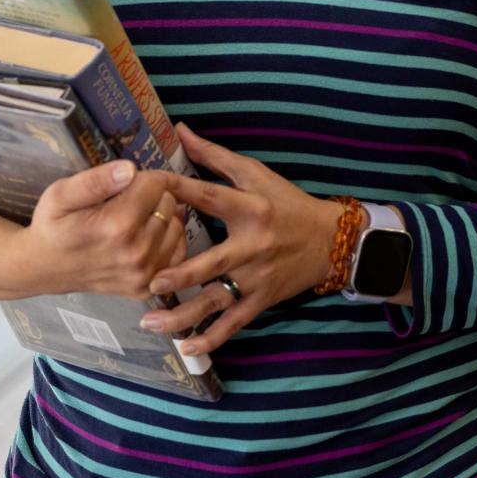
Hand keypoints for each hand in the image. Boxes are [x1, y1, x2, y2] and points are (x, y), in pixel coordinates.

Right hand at [18, 160, 191, 300]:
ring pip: (177, 226)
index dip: (141, 177)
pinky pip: (177, 252)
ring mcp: (144, 274)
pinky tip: (145, 235)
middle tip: (125, 200)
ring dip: (161, 216)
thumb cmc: (52, 227)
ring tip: (134, 217)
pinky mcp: (147, 287)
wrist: (44, 268)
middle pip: (168, 203)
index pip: (155, 184)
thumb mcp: (61, 194)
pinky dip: (166, 239)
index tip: (124, 182)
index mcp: (117, 227)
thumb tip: (130, 169)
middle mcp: (137, 253)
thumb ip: (96, 180)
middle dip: (151, 195)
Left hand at [140, 122, 344, 358]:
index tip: (146, 191)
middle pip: (213, 262)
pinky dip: (211, 337)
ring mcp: (257, 277)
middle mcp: (253, 245)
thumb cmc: (286, 202)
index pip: (209, 197)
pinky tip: (185, 346)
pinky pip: (234, 323)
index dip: (178, 193)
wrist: (330, 240)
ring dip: (184, 315)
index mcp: (249, 207)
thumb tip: (180, 130)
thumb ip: (214, 155)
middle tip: (150, 281)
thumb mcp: (255, 173)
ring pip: (217, 300)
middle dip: (182, 274)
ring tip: (151, 322)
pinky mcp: (262, 300)